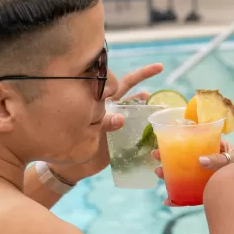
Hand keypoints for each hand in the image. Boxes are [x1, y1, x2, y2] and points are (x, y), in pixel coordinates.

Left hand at [49, 63, 164, 182]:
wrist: (73, 166)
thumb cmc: (74, 142)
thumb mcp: (89, 129)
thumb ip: (104, 122)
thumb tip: (120, 118)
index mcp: (103, 103)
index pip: (119, 83)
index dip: (134, 74)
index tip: (149, 66)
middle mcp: (113, 110)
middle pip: (131, 92)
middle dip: (144, 78)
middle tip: (159, 68)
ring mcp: (119, 124)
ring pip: (137, 111)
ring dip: (148, 106)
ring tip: (161, 104)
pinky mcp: (123, 139)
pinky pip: (138, 132)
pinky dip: (147, 130)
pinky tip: (157, 129)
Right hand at [153, 140, 233, 205]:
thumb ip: (219, 159)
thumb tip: (200, 160)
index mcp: (211, 148)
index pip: (191, 142)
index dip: (175, 141)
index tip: (162, 142)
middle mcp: (205, 162)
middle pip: (182, 159)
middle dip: (167, 159)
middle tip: (156, 158)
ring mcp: (203, 178)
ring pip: (183, 176)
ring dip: (170, 176)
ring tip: (160, 175)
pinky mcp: (205, 192)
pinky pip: (189, 195)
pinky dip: (179, 199)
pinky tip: (169, 202)